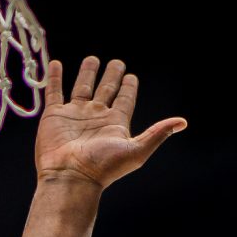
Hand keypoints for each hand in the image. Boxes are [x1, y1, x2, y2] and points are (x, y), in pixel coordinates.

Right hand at [35, 56, 185, 189]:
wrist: (71, 177)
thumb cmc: (103, 168)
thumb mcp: (136, 150)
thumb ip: (157, 133)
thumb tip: (182, 122)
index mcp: (115, 123)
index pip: (125, 99)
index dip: (129, 87)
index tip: (131, 77)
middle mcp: (95, 116)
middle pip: (106, 89)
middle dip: (112, 76)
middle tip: (117, 62)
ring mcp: (74, 115)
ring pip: (82, 87)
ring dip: (87, 73)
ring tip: (92, 59)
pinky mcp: (54, 116)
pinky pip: (54, 92)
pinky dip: (55, 78)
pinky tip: (57, 64)